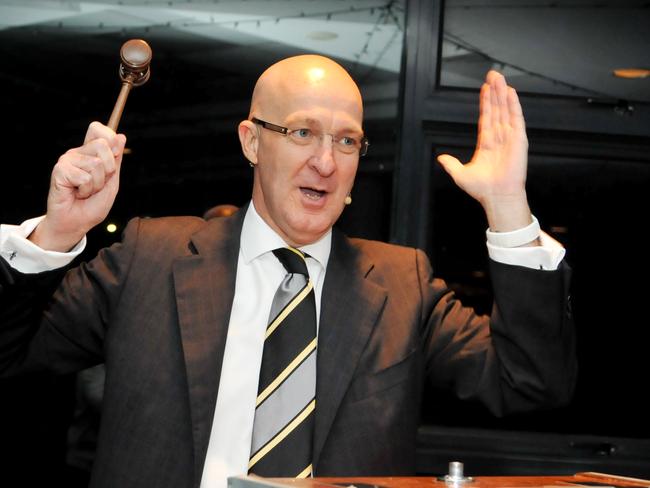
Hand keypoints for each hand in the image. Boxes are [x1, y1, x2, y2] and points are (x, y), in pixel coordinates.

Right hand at [30, 122, 126, 250]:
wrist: (76, 223)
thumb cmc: (93, 204)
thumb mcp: (112, 182)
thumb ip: (116, 161)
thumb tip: (120, 136)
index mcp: (90, 152)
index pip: (98, 129)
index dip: (110, 138)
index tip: (113, 155)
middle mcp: (77, 153)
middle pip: (103, 144)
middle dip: (109, 169)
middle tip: (98, 183)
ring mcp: (67, 160)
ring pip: (96, 164)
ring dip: (97, 184)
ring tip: (86, 191)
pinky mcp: (60, 170)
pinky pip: (85, 177)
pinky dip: (86, 190)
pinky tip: (77, 193)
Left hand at [437, 71, 531, 230]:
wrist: (497, 197)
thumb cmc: (482, 189)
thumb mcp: (460, 174)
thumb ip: (451, 164)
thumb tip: (440, 158)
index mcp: (486, 144)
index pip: (486, 117)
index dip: (485, 102)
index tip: (484, 88)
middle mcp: (499, 138)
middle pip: (496, 109)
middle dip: (494, 92)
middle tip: (492, 74)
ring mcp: (510, 138)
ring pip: (505, 110)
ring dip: (502, 93)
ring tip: (499, 77)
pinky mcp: (519, 140)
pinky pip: (516, 119)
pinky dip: (514, 105)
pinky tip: (511, 92)